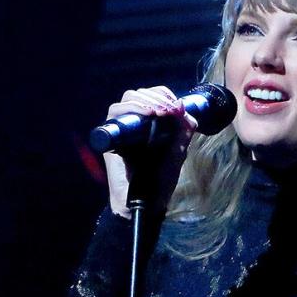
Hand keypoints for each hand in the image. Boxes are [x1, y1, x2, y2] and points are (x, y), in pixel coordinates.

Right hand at [103, 86, 198, 217]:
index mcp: (149, 124)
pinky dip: (131, 108)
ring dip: (146, 100)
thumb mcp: (178, 153)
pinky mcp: (111, 137)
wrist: (146, 202)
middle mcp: (133, 124)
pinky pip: (115, 113)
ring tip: (160, 111)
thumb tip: (186, 110)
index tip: (176, 105)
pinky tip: (147, 114)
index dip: (163, 94)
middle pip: (139, 94)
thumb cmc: (160, 180)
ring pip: (127, 99)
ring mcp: (121, 129)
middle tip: (170, 109)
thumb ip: (183, 133)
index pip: (152, 97)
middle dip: (157, 96)